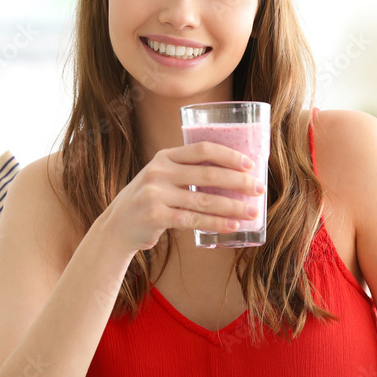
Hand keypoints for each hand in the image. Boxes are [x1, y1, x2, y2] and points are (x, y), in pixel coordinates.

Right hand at [92, 141, 262, 254]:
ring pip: (204, 200)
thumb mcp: (161, 177)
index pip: (202, 149)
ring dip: (233, 207)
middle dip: (238, 182)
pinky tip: (232, 226)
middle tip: (259, 189)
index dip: (229, 155)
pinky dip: (216, 224)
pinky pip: (194, 220)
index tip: (250, 164)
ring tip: (252, 212)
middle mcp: (159, 171)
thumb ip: (186, 172)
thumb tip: (231, 176)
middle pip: (208, 174)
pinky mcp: (156, 216)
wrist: (116, 226)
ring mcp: (156, 194)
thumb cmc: (148, 201)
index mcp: (164, 157)